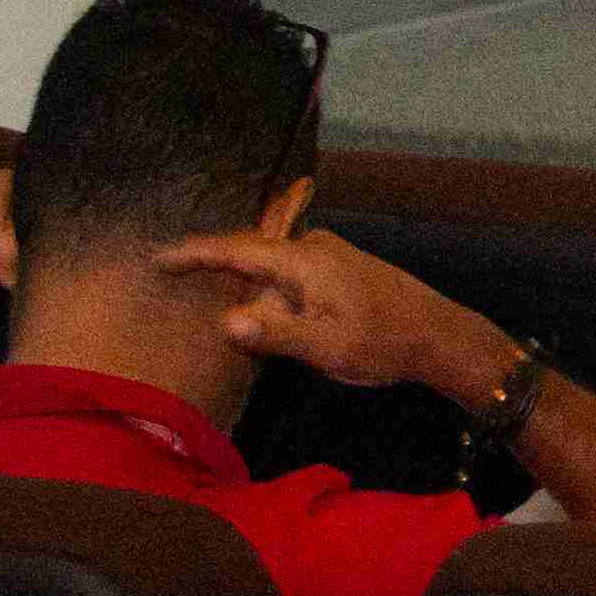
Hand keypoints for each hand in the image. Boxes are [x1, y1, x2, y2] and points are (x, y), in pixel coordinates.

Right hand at [156, 227, 498, 398]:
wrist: (438, 335)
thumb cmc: (382, 342)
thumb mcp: (325, 347)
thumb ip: (275, 334)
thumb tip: (224, 322)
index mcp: (306, 261)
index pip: (238, 250)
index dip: (195, 254)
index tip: (157, 257)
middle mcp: (315, 248)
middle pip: (252, 259)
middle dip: (220, 274)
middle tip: (183, 285)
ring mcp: (329, 255)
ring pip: (273, 273)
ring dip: (256, 298)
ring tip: (252, 324)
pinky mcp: (339, 269)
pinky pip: (291, 277)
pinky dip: (274, 297)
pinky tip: (277, 320)